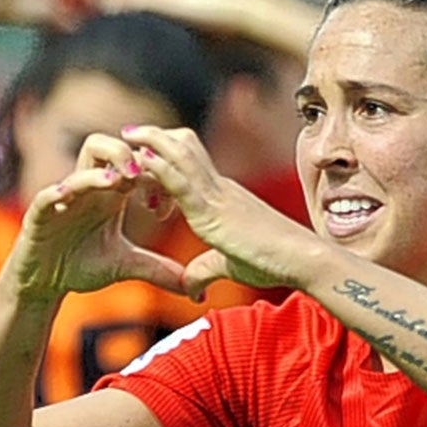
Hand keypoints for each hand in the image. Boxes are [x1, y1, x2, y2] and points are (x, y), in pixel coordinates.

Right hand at [9, 133, 189, 305]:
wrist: (45, 281)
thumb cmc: (83, 265)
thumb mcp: (127, 266)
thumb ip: (159, 270)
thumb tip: (194, 288)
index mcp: (111, 196)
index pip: (135, 166)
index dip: (153, 177)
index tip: (163, 208)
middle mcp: (89, 189)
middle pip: (104, 147)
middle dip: (126, 154)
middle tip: (142, 176)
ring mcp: (64, 198)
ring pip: (81, 164)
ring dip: (100, 169)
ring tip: (118, 181)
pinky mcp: (41, 214)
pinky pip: (47, 195)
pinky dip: (58, 192)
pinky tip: (69, 196)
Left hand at [120, 124, 310, 292]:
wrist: (301, 258)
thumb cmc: (275, 262)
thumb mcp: (230, 265)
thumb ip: (206, 271)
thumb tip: (191, 291)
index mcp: (222, 197)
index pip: (189, 165)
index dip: (164, 156)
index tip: (141, 160)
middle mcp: (218, 187)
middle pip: (183, 145)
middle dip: (154, 137)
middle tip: (128, 135)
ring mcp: (216, 195)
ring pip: (180, 153)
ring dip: (151, 140)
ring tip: (125, 135)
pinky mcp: (212, 209)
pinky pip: (180, 180)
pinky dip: (156, 167)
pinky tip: (139, 159)